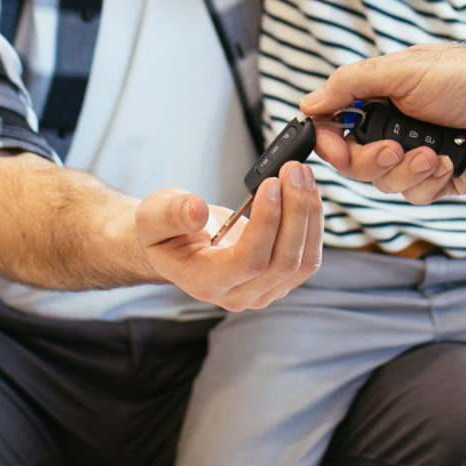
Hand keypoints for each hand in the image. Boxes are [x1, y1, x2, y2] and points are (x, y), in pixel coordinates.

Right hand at [135, 161, 320, 310]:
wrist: (175, 243)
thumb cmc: (162, 230)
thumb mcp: (153, 216)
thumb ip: (171, 215)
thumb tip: (197, 210)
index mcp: (205, 283)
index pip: (249, 261)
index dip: (266, 223)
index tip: (271, 184)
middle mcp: (238, 295)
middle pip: (283, 262)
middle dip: (295, 211)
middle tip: (293, 170)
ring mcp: (262, 291)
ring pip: (303, 262)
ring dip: (309, 214)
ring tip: (302, 174)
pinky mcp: (279, 279)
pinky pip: (307, 256)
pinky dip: (313, 221)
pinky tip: (306, 191)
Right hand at [301, 45, 465, 203]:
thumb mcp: (402, 70)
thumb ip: (349, 85)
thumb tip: (307, 103)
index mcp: (381, 98)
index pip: (337, 127)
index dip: (329, 141)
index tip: (331, 145)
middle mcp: (395, 128)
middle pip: (355, 163)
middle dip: (372, 159)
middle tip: (394, 148)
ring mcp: (416, 157)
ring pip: (383, 183)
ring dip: (407, 169)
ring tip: (434, 151)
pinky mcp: (439, 180)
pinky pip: (415, 195)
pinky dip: (431, 179)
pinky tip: (450, 160)